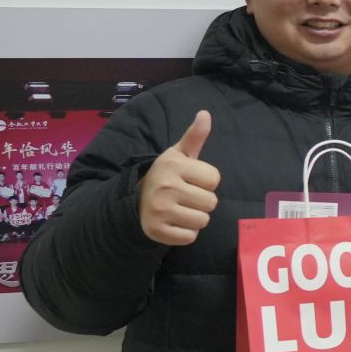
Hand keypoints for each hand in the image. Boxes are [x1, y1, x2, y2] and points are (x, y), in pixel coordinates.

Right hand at [138, 110, 219, 246]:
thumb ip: (194, 137)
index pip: (214, 179)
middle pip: (211, 202)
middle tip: (185, 196)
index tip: (191, 180)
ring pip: (202, 221)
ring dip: (195, 218)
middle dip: (202, 201)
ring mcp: (160, 210)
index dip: (207, 181)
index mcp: (173, 165)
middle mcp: (165, 186)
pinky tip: (174, 222)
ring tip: (180, 209)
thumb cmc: (166, 176)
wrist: (135, 201)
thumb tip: (205, 114)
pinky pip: (190, 237)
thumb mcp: (178, 154)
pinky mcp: (157, 231)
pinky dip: (186, 233)